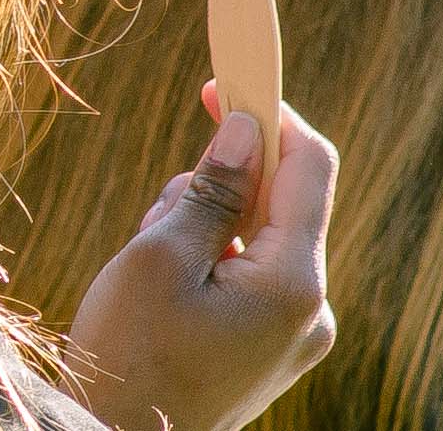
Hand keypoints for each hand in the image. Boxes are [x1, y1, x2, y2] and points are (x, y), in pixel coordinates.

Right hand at [59, 85, 337, 430]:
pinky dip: (210, 262)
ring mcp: (295, 335)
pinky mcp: (271, 350)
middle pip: (281, 202)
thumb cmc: (130, 359)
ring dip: (207, 226)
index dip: (269, 114)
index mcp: (293, 284)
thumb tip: (246, 129)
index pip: (309, 166)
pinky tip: (164, 293)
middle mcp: (311, 309)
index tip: (222, 83)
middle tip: (159, 215)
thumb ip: (210, 189)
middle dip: (219, 184)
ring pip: (259, 238)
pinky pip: (250, 277)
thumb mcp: (156, 258)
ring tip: (150, 269)